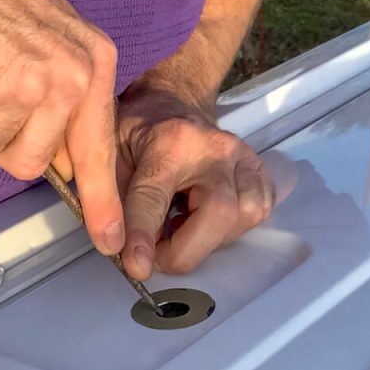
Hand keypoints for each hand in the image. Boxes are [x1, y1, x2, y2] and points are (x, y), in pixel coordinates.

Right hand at [0, 0, 123, 254]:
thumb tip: (64, 156)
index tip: (111, 241)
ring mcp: (15, 91)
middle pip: (33, 162)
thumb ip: (67, 91)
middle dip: (6, 138)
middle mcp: (62, 78)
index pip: (99, 148)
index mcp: (91, 60)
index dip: (102, 201)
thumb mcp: (52, 31)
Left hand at [115, 86, 274, 279]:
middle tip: (157, 256)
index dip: (143, 235)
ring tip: (179, 231)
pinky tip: (203, 223)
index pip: (155, 195)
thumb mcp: (110, 153)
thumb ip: (110, 195)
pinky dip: (232, 229)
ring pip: (245, 215)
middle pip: (219, 211)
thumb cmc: (139, 130)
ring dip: (210, 239)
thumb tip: (114, 243)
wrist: (174, 102)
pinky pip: (259, 212)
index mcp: (171, 141)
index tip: (137, 267)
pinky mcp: (260, 170)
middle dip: (187, 249)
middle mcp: (216, 148)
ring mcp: (244, 158)